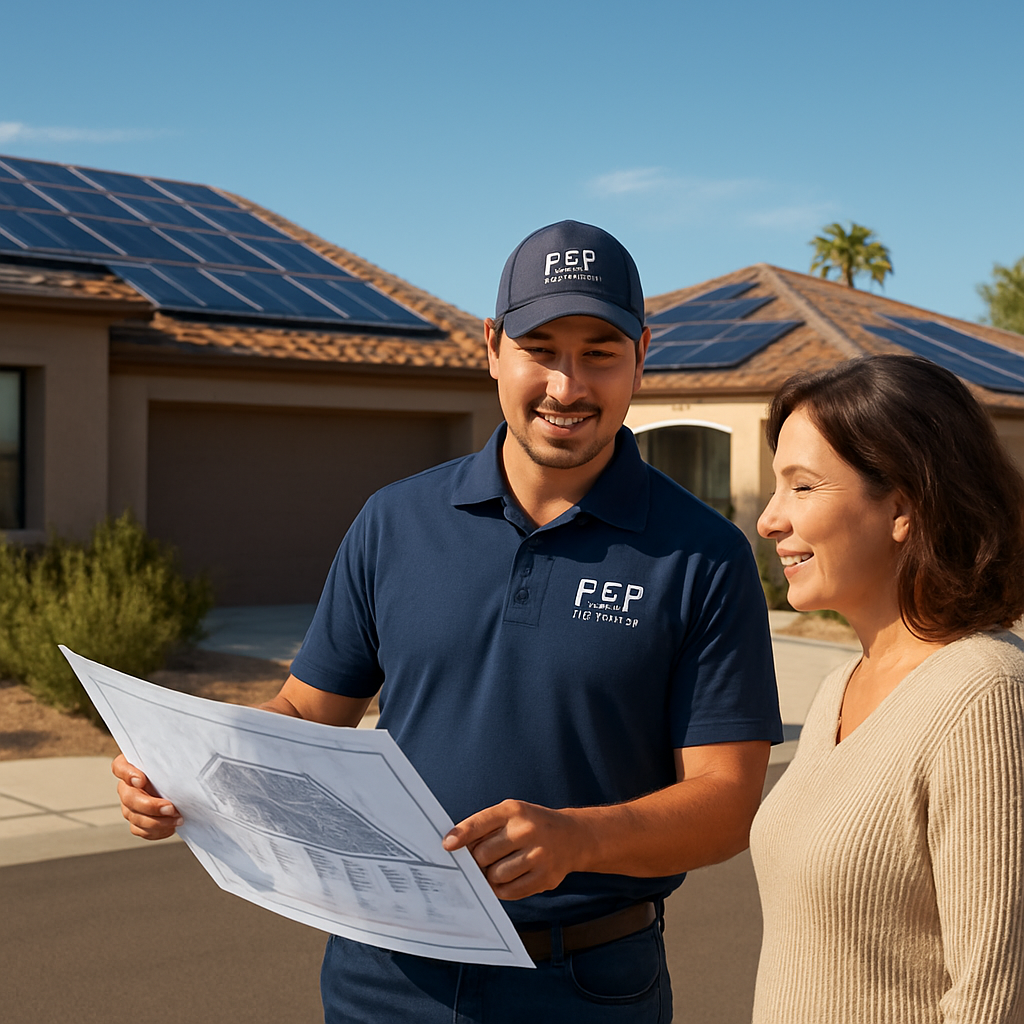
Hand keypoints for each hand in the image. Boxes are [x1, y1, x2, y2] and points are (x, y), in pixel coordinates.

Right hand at [111, 754, 182, 839]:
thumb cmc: (177, 768)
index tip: (141, 780)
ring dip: (157, 822)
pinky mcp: (136, 820)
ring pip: (134, 817)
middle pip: (129, 798)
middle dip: (151, 806)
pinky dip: (156, 831)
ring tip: (177, 818)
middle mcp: (127, 787)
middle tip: (171, 808)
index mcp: (132, 767)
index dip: (128, 775)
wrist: (182, 787)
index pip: (120, 767)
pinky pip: (140, 830)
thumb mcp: (174, 759)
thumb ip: (172, 757)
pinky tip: (171, 826)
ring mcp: (129, 806)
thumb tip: (183, 752)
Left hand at [442, 799, 587, 899]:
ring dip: (491, 875)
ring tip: (499, 866)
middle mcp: (527, 830)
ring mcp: (538, 855)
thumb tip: (456, 848)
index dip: (461, 835)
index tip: (447, 845)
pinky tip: (509, 877)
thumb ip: (485, 827)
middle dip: (478, 860)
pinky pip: (509, 891)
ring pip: (495, 876)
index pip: (480, 823)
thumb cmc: (532, 824)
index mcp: (514, 810)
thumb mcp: (512, 813)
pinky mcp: (545, 878)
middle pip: (483, 855)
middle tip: (483, 859)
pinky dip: (503, 888)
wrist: (573, 837)